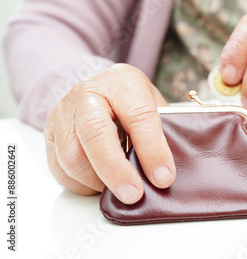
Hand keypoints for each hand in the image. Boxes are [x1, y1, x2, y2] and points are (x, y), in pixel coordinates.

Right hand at [44, 64, 175, 203]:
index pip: (138, 116)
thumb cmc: (131, 99)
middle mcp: (88, 95)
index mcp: (122, 83)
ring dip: (99, 182)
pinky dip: (83, 185)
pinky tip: (101, 184)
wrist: (100, 88)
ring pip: (73, 157)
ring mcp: (64, 114)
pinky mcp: (51, 134)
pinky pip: (61, 169)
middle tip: (134, 195)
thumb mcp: (153, 104)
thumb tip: (165, 173)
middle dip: (116, 171)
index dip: (152, 150)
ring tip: (121, 188)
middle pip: (95, 133)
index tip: (163, 177)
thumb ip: (162, 132)